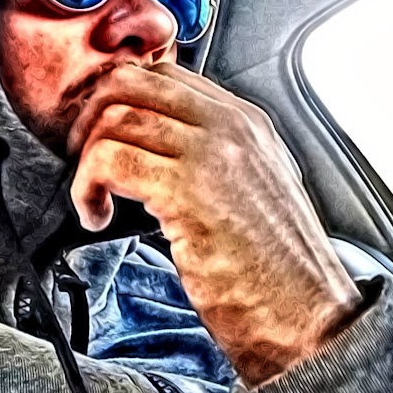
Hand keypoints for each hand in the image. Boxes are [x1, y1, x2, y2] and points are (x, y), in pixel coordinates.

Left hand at [67, 63, 363, 386]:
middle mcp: (230, 125)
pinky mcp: (188, 191)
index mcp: (246, 121)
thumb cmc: (277, 271)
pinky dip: (85, 188)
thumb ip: (214, 156)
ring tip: (92, 196)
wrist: (309, 318)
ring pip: (115, 116)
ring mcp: (212, 153)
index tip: (102, 137)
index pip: (163, 74)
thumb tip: (157, 147)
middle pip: (131, 80)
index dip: (119, 101)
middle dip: (91, 116)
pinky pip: (109, 160)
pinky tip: (96, 217)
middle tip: (84, 158)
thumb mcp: (255, 189)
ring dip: (84, 158)